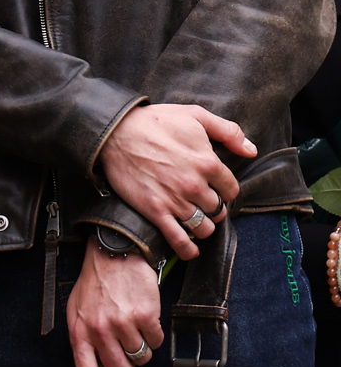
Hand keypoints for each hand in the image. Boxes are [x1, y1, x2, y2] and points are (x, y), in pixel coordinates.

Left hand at [66, 239, 163, 366]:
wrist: (113, 254)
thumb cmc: (94, 286)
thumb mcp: (76, 313)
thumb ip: (84, 341)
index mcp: (79, 333)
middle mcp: (100, 332)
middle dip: (127, 365)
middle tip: (125, 346)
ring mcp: (123, 325)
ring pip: (142, 358)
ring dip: (141, 346)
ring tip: (132, 325)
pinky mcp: (145, 316)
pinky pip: (156, 341)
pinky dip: (153, 333)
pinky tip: (144, 317)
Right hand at [98, 103, 249, 258]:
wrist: (114, 132)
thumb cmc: (154, 121)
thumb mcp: (195, 115)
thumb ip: (228, 132)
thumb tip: (251, 151)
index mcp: (208, 163)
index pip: (231, 190)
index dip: (224, 190)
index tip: (215, 189)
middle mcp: (195, 185)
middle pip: (218, 210)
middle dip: (213, 207)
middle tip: (202, 203)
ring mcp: (175, 200)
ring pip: (203, 227)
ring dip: (203, 227)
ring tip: (196, 221)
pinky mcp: (155, 210)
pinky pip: (178, 239)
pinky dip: (187, 249)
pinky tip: (190, 250)